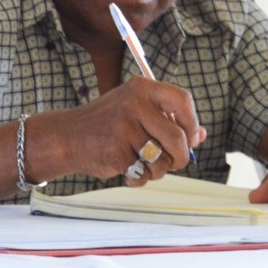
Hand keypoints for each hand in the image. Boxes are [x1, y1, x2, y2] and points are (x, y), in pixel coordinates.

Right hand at [32, 77, 205, 182]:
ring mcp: (124, 128)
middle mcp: (134, 104)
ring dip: (156, 170)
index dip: (192, 123)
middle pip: (178, 138)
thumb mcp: (136, 111)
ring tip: (140, 162)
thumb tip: (200, 135)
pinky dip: (139, 178)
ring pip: (162, 161)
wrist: (67, 137)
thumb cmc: (106, 124)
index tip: (190, 138)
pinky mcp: (117, 152)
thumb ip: (167, 120)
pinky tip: (126, 169)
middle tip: (172, 162)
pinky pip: (144, 174)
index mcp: (142, 89)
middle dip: (180, 157)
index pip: (183, 100)